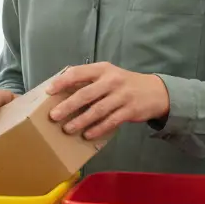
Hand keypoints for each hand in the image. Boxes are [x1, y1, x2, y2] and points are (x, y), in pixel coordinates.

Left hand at [47, 63, 169, 139]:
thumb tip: (61, 91)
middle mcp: (112, 81)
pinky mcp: (130, 110)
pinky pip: (110, 121)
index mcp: (102, 69)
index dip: (62, 82)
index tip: (49, 91)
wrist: (155, 92)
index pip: (78, 73)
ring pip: (97, 110)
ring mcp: (122, 96)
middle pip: (85, 94)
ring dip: (80, 121)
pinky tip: (87, 134)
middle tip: (53, 116)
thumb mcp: (107, 74)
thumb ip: (88, 79)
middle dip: (67, 106)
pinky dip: (97, 129)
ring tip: (67, 128)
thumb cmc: (123, 83)